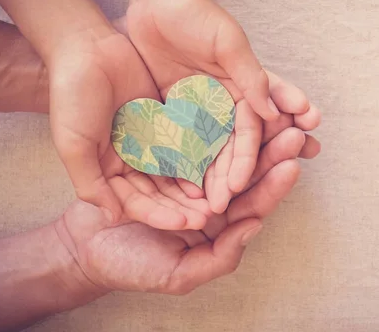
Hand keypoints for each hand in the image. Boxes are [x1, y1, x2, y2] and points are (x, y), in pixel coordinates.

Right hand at [48, 30, 209, 229]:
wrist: (87, 49)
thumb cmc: (72, 97)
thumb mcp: (74, 144)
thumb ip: (90, 182)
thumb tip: (112, 216)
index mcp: (107, 171)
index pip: (137, 203)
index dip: (159, 215)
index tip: (183, 224)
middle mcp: (130, 162)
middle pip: (160, 193)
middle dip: (181, 208)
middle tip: (208, 218)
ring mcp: (149, 143)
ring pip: (175, 173)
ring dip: (192, 189)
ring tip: (216, 201)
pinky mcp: (165, 123)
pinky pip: (184, 144)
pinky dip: (197, 158)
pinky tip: (215, 169)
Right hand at [54, 123, 304, 292]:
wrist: (84, 246)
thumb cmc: (131, 266)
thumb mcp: (177, 274)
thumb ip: (220, 258)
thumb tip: (255, 227)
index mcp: (220, 224)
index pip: (253, 204)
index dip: (273, 185)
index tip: (293, 166)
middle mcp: (211, 196)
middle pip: (247, 173)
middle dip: (271, 152)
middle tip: (293, 132)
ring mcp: (191, 172)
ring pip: (225, 150)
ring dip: (249, 132)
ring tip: (272, 112)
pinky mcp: (170, 153)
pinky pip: (194, 138)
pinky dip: (212, 122)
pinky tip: (229, 103)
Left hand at [117, 8, 321, 212]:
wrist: (157, 1)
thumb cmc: (198, 15)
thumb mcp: (229, 43)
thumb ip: (252, 77)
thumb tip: (274, 114)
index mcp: (245, 89)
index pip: (250, 130)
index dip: (247, 158)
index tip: (238, 184)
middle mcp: (225, 104)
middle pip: (231, 147)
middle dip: (231, 176)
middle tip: (225, 204)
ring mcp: (199, 110)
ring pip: (207, 150)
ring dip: (208, 178)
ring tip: (206, 206)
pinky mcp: (175, 111)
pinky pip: (178, 141)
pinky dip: (181, 163)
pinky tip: (180, 187)